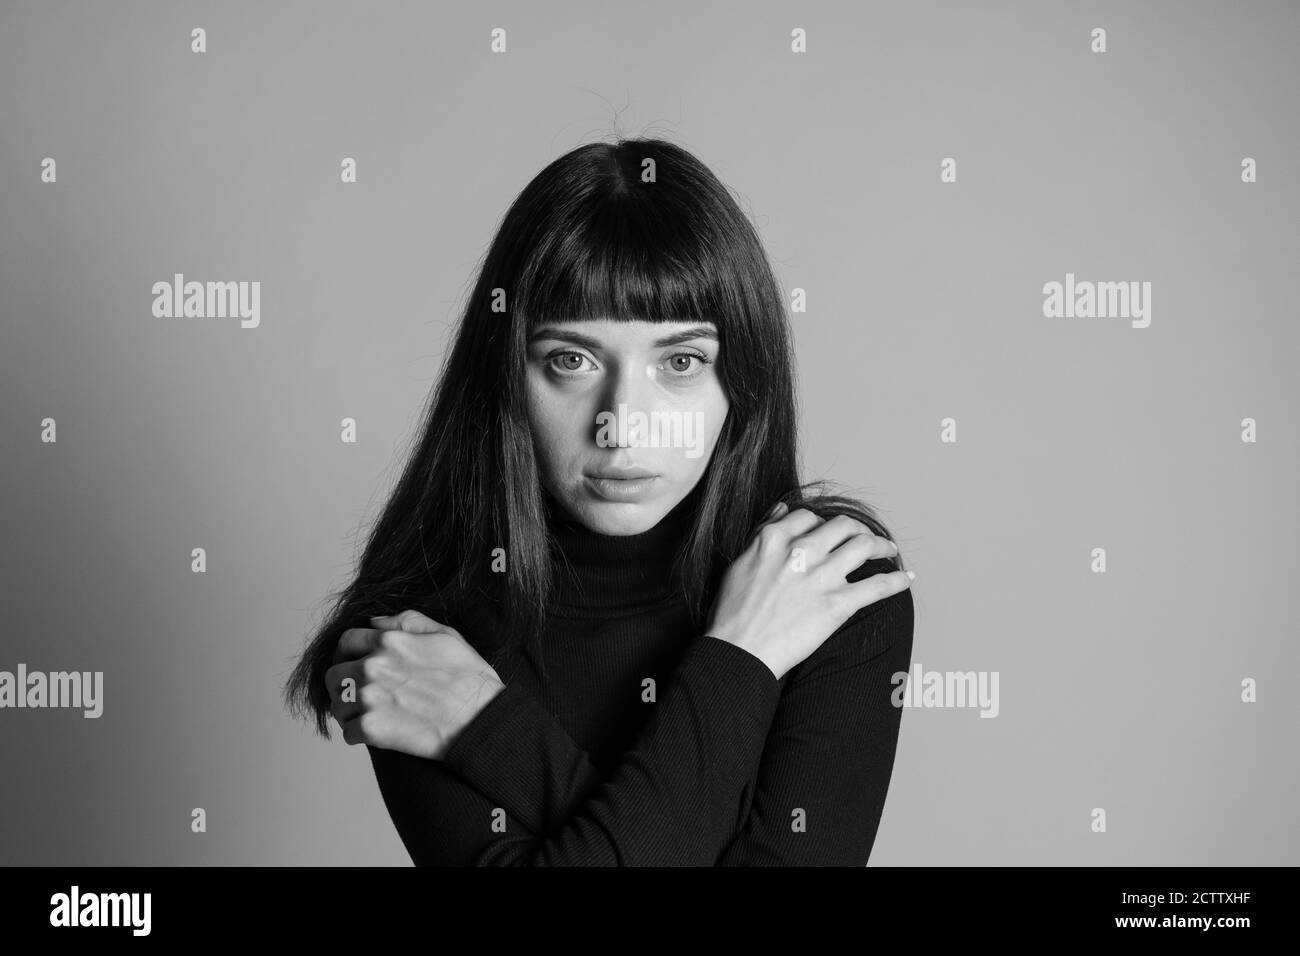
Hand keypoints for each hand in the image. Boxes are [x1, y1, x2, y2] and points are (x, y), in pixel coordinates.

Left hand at [324, 609, 504, 759]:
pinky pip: (347, 733)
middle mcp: (373, 667)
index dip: (348, 653)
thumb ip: (407, 621)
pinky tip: (376, 732)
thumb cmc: (470, 679)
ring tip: (367, 714)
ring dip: (348, 710)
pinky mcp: (372, 729)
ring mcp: (369, 699)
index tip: (354, 663)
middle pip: (333, 674)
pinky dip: (358, 735)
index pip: (346, 641)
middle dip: (343, 683)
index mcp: (389, 642)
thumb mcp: (445, 635)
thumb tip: (375, 621)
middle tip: (359, 693)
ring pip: (337, 705)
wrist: (481, 720)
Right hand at [705, 502, 912, 679]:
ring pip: (863, 546)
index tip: (830, 534)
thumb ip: (763, 532)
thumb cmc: (732, 612)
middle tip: (866, 536)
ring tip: (889, 549)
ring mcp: (820, 578)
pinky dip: (896, 580)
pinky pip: (877, 586)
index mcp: (773, 539)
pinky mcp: (836, 605)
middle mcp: (800, 552)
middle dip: (858, 528)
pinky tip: (906, 578)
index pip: (809, 517)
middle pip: (842, 525)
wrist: (738, 653)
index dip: (823, 524)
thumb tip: (783, 508)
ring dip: (882, 545)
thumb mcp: (740, 561)